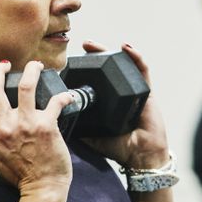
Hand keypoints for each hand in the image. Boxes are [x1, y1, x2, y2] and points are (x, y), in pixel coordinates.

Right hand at [0, 60, 73, 195]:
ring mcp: (25, 125)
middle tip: (7, 65)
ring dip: (31, 70)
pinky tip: (67, 95)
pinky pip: (55, 101)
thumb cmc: (18, 178)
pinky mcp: (46, 126)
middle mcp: (4, 128)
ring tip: (36, 65)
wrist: (42, 189)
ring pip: (25, 85)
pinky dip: (63, 95)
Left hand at [78, 41, 169, 169]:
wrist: (141, 156)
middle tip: (85, 45)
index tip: (71, 61)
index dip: (85, 68)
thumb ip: (78, 128)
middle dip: (96, 54)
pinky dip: (135, 57)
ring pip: (123, 65)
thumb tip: (55, 121)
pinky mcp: (146, 91)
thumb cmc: (119, 148)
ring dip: (111, 51)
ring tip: (97, 44)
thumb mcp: (92, 136)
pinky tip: (126, 47)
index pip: (96, 79)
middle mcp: (119, 93)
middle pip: (108, 68)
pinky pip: (142, 70)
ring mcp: (133, 91)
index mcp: (107, 101)